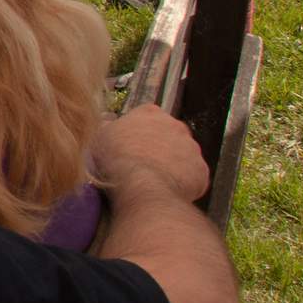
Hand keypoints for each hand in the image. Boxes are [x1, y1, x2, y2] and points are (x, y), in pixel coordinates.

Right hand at [93, 104, 209, 203]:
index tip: (133, 144)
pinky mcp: (202, 170)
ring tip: (155, 179)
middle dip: (161, 147)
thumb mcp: (101, 136)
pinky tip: (168, 189)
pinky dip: (184, 182)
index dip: (141, 132)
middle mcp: (176, 125)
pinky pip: (193, 176)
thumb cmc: (116, 158)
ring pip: (183, 156)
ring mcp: (192, 148)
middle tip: (145, 163)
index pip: (149, 117)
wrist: (141, 185)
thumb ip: (109, 126)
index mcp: (150, 113)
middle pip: (170, 135)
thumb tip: (109, 122)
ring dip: (173, 165)